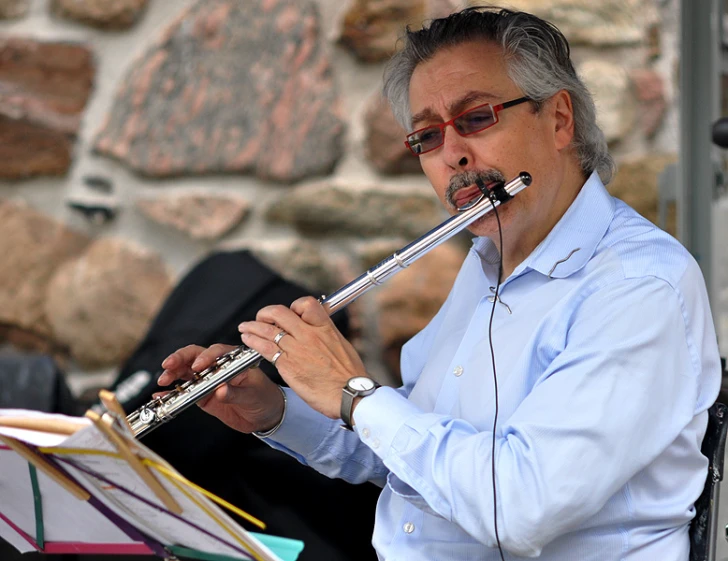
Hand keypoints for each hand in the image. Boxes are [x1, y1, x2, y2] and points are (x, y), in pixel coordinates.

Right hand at [158, 343, 284, 433]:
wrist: (266, 416)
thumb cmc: (265, 398)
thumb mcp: (254, 395)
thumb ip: (236, 393)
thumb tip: (221, 390)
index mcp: (234, 360)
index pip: (216, 352)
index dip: (205, 357)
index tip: (197, 366)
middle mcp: (218, 367)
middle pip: (195, 356)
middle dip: (180, 359)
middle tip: (169, 366)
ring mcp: (208, 380)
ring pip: (186, 371)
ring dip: (172, 373)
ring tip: (163, 380)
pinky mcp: (203, 395)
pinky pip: (185, 391)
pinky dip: (172, 393)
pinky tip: (161, 395)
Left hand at [238, 296, 368, 418]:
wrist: (351, 394)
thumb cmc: (350, 376)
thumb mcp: (342, 347)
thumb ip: (327, 337)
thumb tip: (321, 336)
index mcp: (325, 328)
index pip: (306, 304)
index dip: (294, 306)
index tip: (290, 313)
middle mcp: (309, 335)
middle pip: (279, 313)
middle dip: (266, 313)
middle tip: (261, 318)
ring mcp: (297, 349)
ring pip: (267, 330)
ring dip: (252, 327)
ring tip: (245, 328)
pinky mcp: (288, 365)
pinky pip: (265, 348)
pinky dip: (253, 342)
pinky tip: (248, 340)